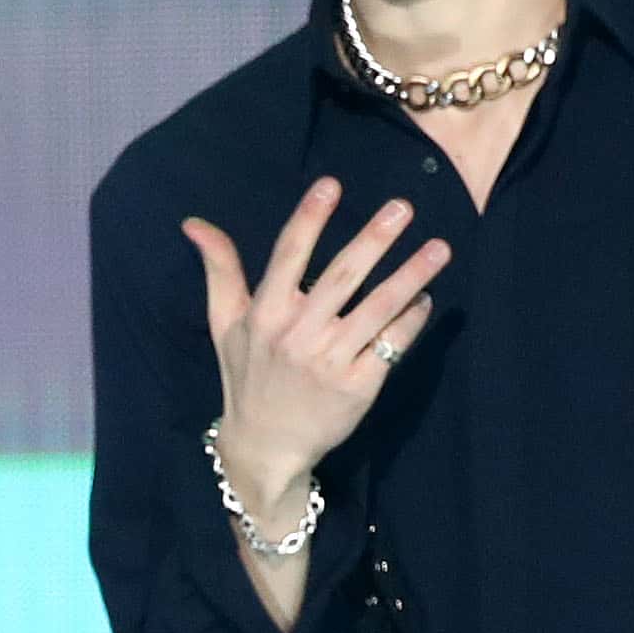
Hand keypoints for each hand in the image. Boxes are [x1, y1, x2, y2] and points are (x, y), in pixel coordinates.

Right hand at [180, 174, 454, 528]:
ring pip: (377, 310)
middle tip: (403, 206)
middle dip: (373, 239)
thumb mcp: (224, 324)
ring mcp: (330, 363)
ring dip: (411, 276)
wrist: (266, 447)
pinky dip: (411, 321)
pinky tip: (425, 299)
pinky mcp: (359, 388)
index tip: (331, 184)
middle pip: (342, 277)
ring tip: (439, 248)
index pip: (288, 257)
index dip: (309, 219)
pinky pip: (391, 346)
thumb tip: (194, 222)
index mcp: (265, 314)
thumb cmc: (246, 376)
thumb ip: (219, 270)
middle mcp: (297, 335)